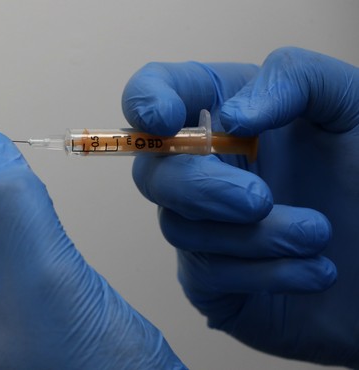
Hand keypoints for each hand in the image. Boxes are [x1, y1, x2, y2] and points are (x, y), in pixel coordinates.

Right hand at [122, 47, 358, 366]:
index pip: (157, 93)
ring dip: (252, 236)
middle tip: (259, 199)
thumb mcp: (350, 105)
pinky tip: (315, 271)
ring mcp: (206, 227)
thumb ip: (293, 79)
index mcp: (229, 115)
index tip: (165, 120)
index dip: (144, 101)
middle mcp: (208, 170)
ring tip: (318, 235)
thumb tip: (227, 119)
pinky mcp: (214, 280)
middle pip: (153, 171)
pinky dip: (263, 273)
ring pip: (179, 228)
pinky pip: (205, 276)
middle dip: (200, 187)